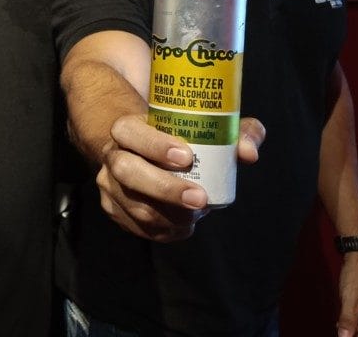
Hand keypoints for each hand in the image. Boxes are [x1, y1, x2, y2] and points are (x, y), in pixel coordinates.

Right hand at [94, 116, 263, 241]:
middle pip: (128, 172)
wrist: (140, 151)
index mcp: (127, 128)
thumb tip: (248, 153)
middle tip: (200, 198)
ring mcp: (109, 185)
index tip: (187, 156)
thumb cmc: (178, 137)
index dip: (154, 145)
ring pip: (135, 206)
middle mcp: (112, 155)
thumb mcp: (205, 126)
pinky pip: (139, 227)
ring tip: (198, 212)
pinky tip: (185, 224)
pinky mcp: (113, 209)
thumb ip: (234, 131)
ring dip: (172, 216)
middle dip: (165, 189)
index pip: (130, 132)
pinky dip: (167, 230)